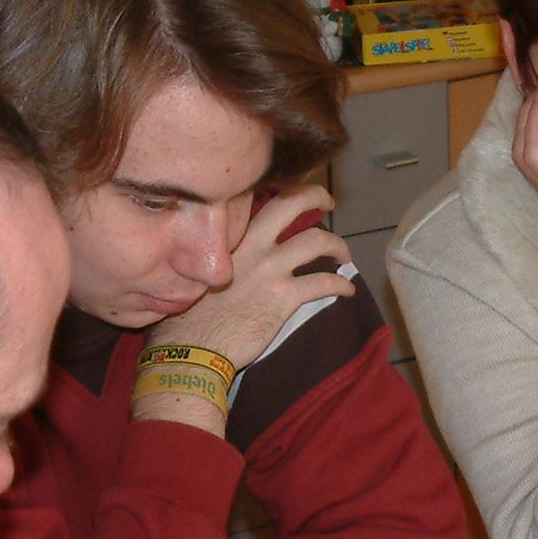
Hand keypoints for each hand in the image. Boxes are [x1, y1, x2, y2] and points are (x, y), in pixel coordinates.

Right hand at [148, 184, 353, 370]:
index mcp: (230, 237)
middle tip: (327, 203)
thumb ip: (219, 258)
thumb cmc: (190, 316)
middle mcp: (253, 245)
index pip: (259, 200)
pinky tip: (347, 290)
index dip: (281, 191)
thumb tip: (228, 258)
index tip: (293, 195)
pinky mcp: (285, 297)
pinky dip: (341, 285)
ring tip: (344, 256)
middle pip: (292, 204)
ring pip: (317, 241)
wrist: (194, 348)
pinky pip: (324, 283)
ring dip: (338, 245)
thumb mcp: (199, 273)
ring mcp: (270, 269)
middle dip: (316, 196)